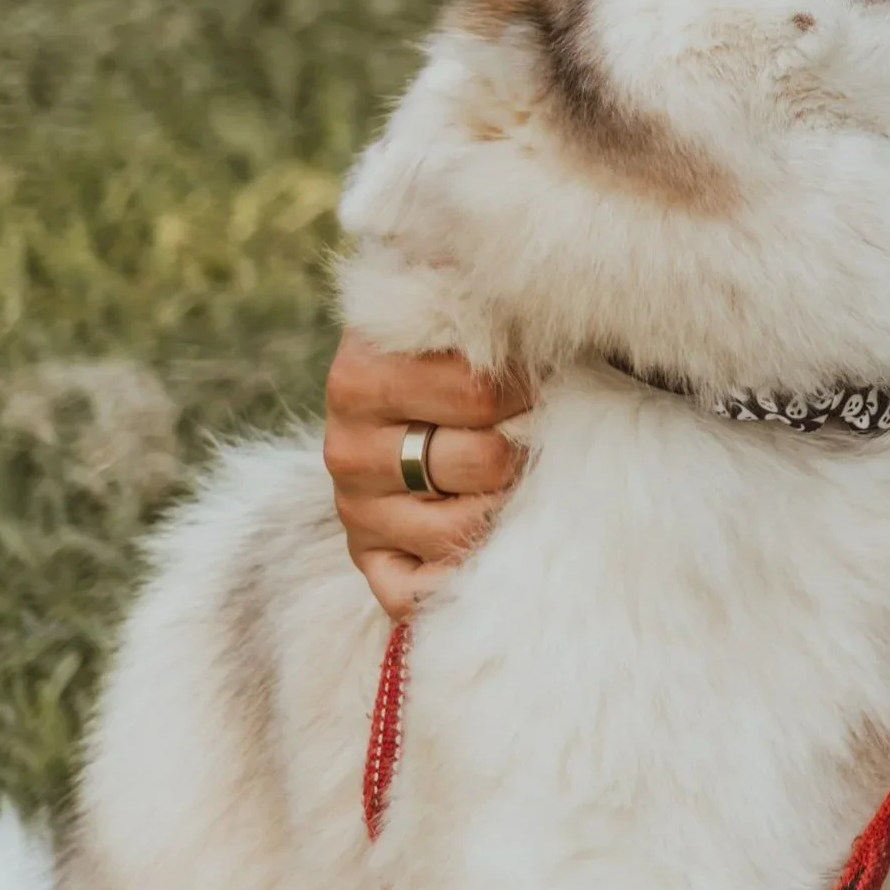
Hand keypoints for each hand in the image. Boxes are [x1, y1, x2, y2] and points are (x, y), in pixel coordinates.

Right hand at [324, 332, 529, 621]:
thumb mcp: (457, 312)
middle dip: (525, 446)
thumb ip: (485, 306)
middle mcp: (346, 449)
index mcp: (361, 376)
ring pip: (462, 529)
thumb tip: (533, 296)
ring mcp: (355, 512)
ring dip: (508, 504)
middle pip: (482, 462)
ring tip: (518, 474)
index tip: (543, 380)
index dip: (531, 388)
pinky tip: (489, 545)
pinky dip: (462, 575)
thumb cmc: (451, 349)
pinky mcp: (368, 563)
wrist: (398, 393)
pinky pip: (418, 593)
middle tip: (536, 431)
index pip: (480, 394)